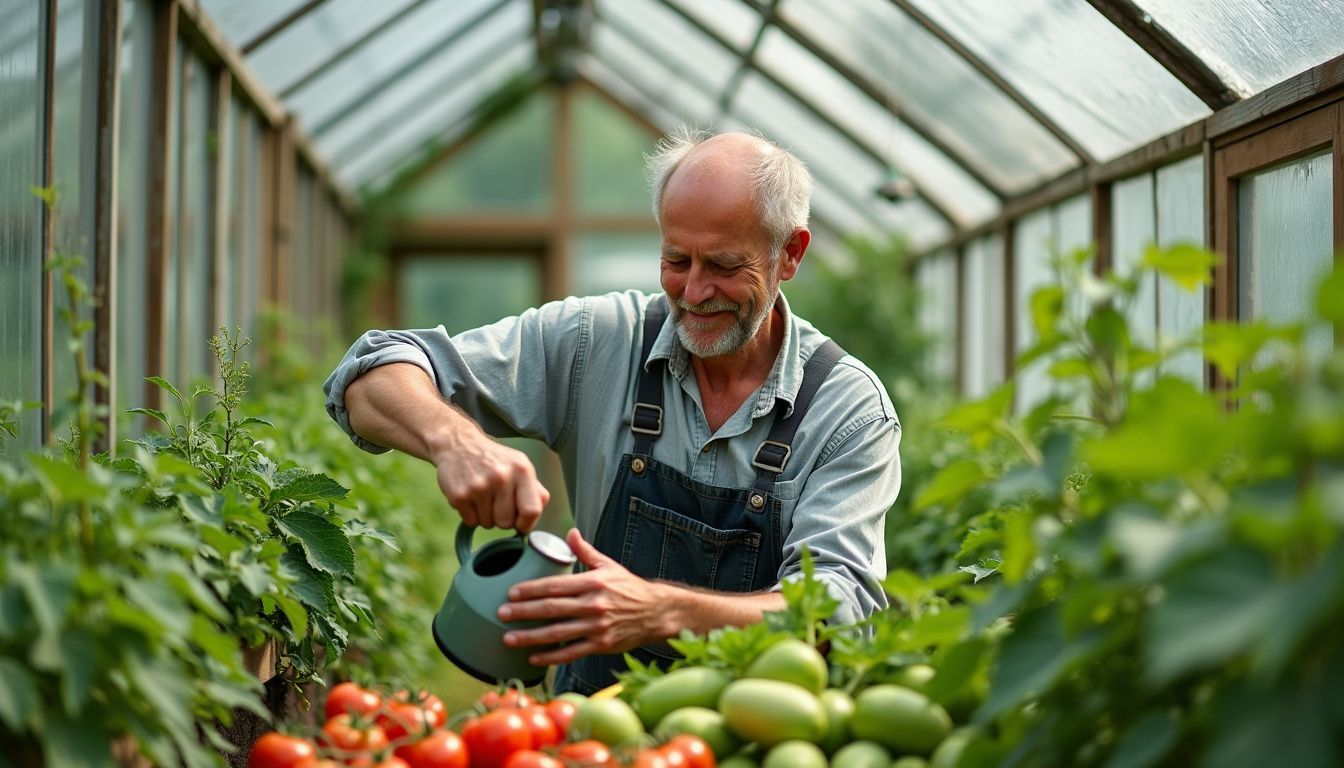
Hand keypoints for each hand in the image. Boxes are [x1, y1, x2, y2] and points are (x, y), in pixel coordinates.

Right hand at [431, 427, 548, 532]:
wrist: (459, 444)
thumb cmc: (494, 459)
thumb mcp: (519, 466)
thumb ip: (535, 489)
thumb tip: (540, 510)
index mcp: (522, 471)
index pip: (531, 510)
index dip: (526, 523)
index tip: (520, 523)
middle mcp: (501, 477)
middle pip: (506, 523)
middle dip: (502, 519)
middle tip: (496, 503)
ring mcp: (479, 486)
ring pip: (488, 524)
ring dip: (485, 516)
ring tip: (482, 497)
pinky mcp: (460, 495)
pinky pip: (470, 522)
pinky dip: (470, 515)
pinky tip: (470, 497)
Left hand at [496, 529, 673, 664]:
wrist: (656, 612)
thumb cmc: (629, 587)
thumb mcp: (608, 565)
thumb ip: (585, 551)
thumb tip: (570, 532)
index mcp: (593, 583)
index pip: (555, 585)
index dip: (531, 589)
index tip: (511, 593)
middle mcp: (593, 604)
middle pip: (552, 609)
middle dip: (523, 612)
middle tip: (501, 614)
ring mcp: (597, 627)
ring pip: (557, 633)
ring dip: (531, 637)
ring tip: (508, 638)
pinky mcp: (601, 645)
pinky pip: (571, 652)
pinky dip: (551, 657)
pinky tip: (533, 657)